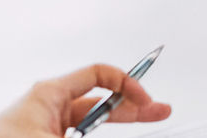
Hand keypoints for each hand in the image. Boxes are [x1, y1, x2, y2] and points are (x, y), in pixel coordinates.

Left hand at [0, 63, 171, 137]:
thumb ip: (85, 135)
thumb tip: (126, 117)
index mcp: (50, 92)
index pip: (99, 75)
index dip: (127, 84)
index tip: (147, 103)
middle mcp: (48, 106)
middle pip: (102, 103)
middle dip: (133, 109)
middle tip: (162, 112)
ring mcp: (44, 127)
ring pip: (89, 126)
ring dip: (112, 126)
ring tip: (138, 123)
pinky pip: (73, 135)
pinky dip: (90, 136)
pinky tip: (112, 131)